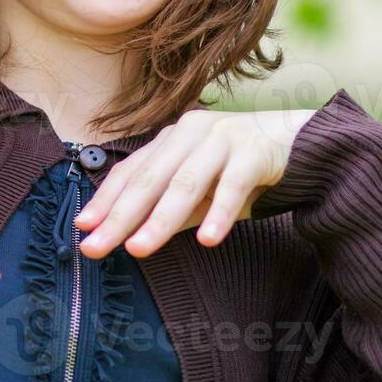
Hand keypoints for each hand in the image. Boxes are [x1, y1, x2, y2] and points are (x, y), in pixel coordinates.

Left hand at [73, 107, 316, 258]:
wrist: (299, 142)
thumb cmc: (240, 168)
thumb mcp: (199, 190)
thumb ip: (169, 209)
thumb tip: (128, 235)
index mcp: (170, 140)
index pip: (130, 172)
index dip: (105, 200)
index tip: (82, 228)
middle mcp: (189, 134)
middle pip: (149, 179)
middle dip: (120, 216)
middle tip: (96, 246)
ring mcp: (222, 139)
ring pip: (186, 183)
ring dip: (161, 218)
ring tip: (140, 248)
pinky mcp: (254, 152)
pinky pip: (234, 185)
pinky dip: (220, 213)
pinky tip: (208, 239)